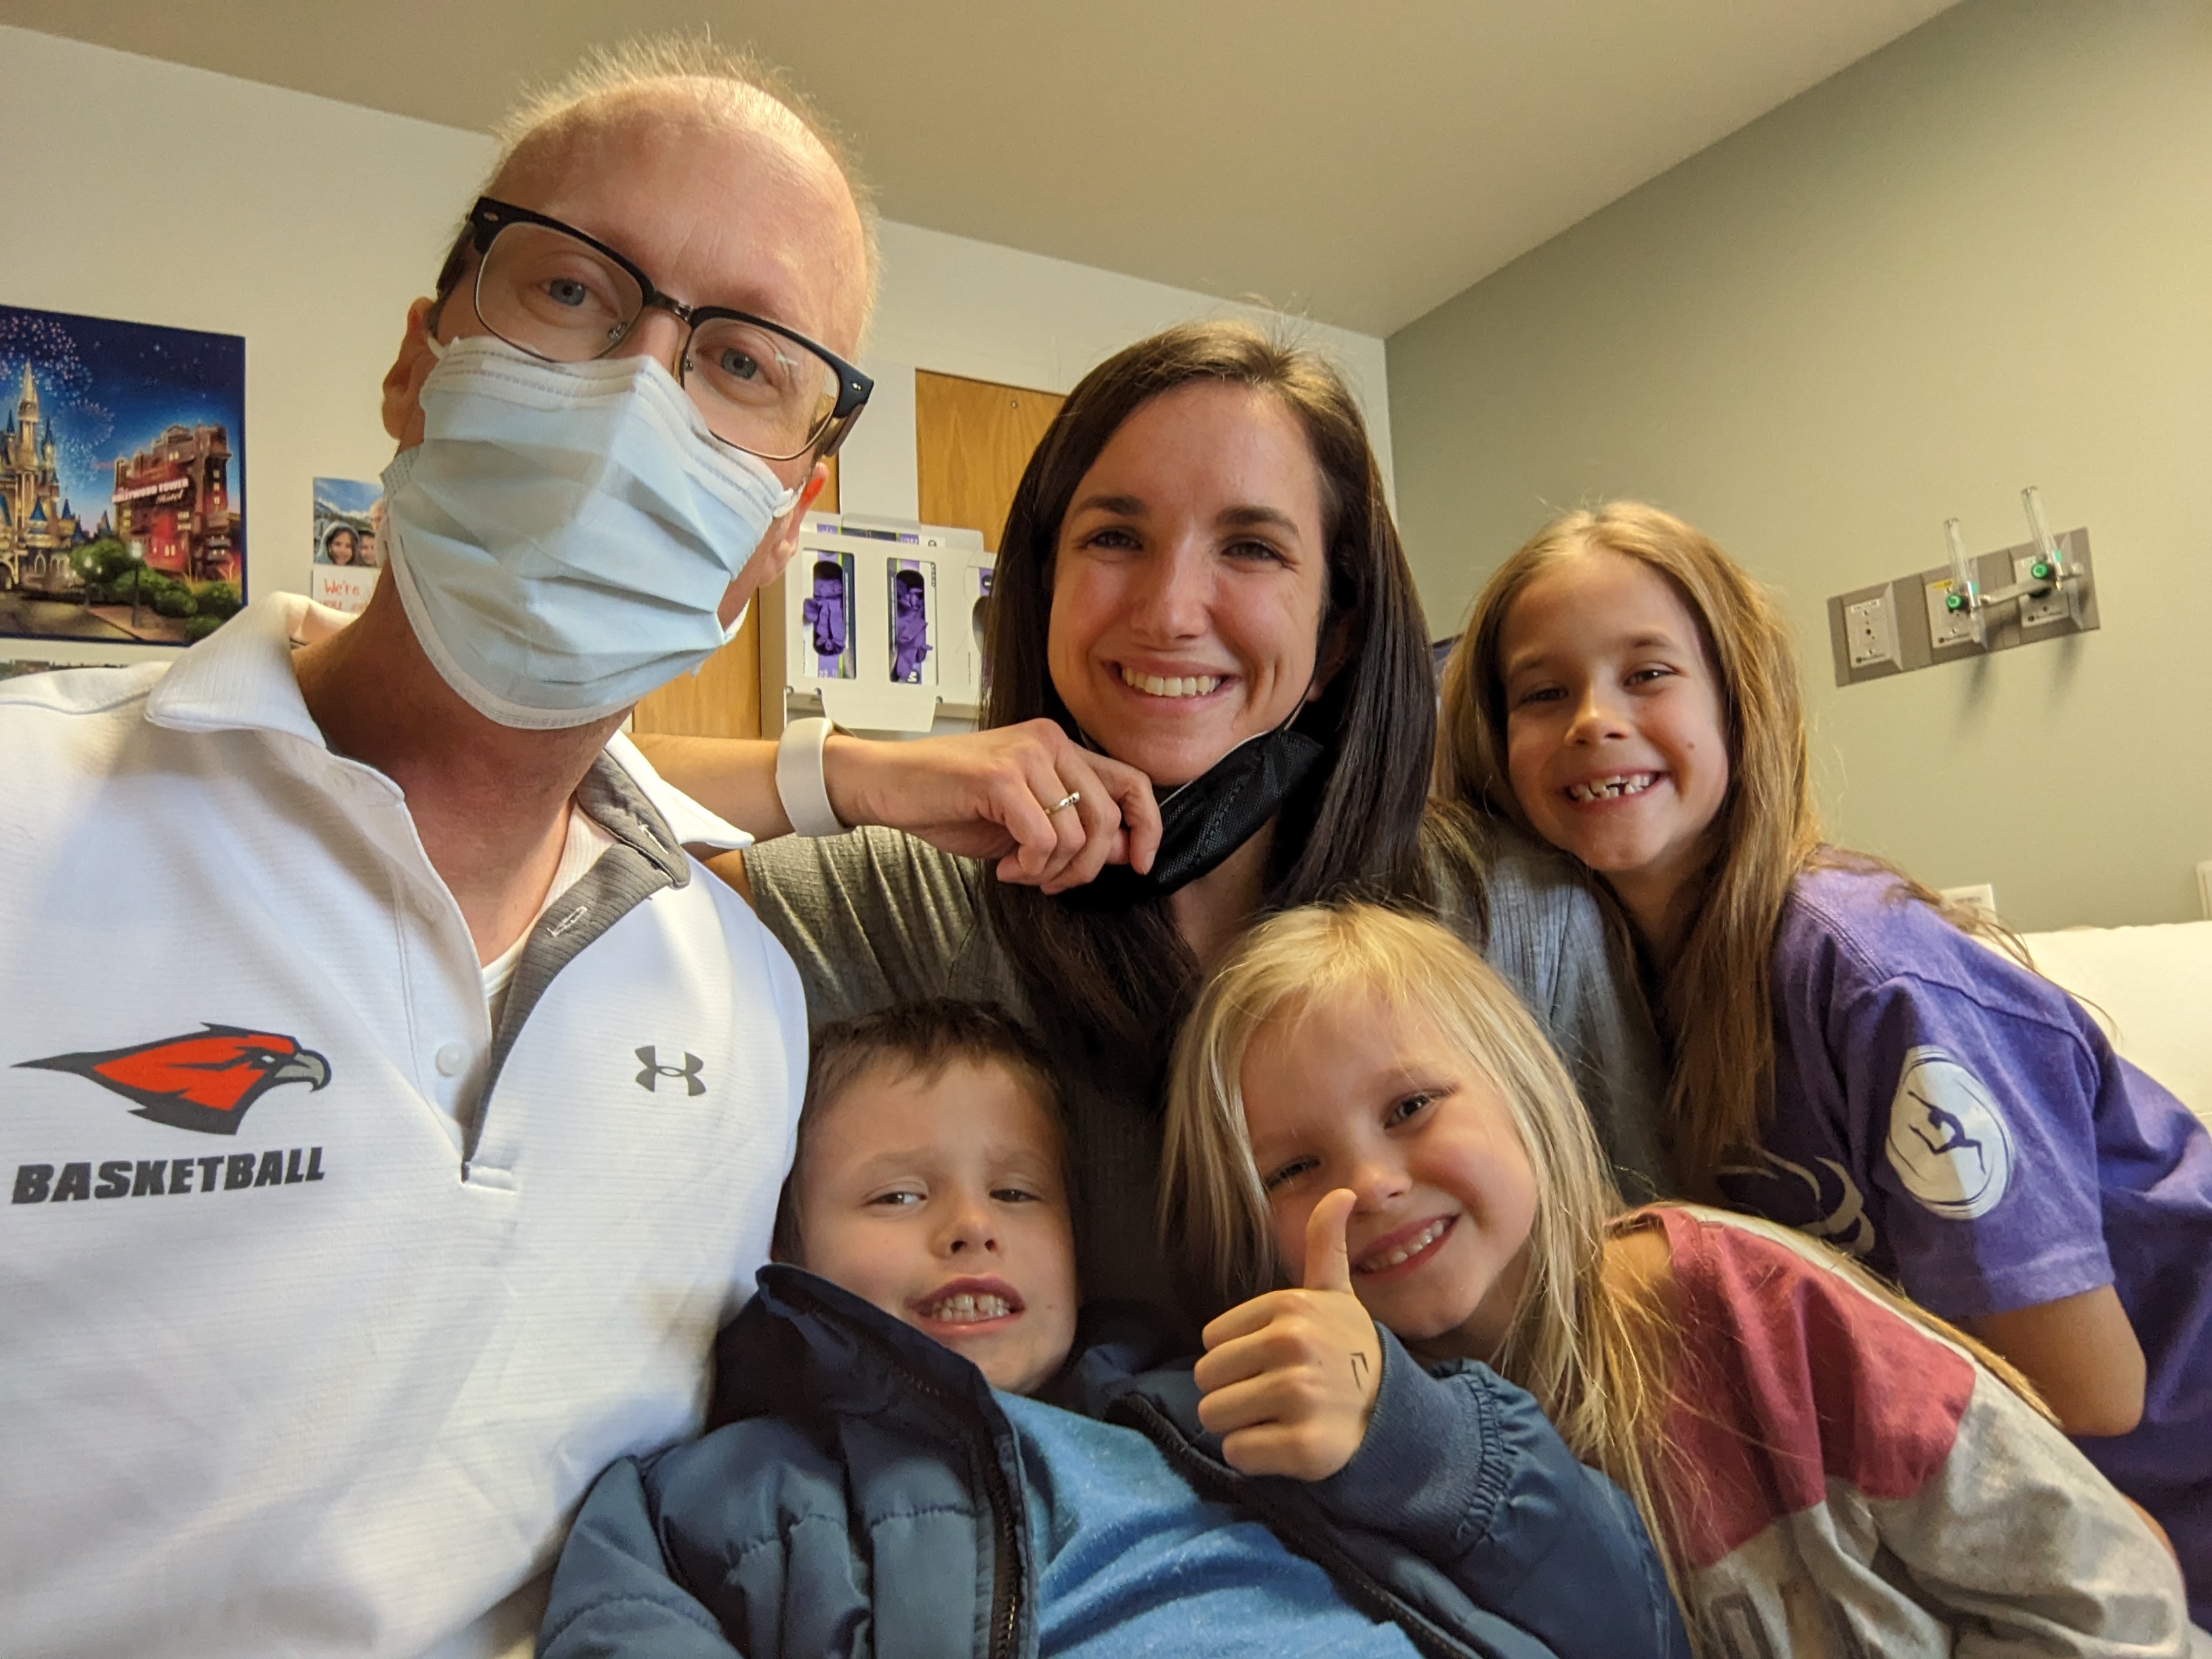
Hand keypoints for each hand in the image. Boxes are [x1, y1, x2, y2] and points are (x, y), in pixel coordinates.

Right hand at [825, 719, 1161, 893]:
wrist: (887, 784)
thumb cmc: (950, 801)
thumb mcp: (1023, 817)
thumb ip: (1072, 825)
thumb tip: (1126, 851)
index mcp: (1060, 746)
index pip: (1131, 782)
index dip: (1147, 827)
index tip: (1140, 865)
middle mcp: (1049, 742)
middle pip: (1107, 817)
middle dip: (1088, 866)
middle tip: (1054, 885)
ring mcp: (1025, 756)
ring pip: (1075, 834)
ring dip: (1051, 871)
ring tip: (1019, 871)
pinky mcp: (1000, 777)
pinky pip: (1043, 839)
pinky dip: (1029, 867)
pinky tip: (1004, 867)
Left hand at [1193, 1189, 1383, 1480]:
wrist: (1394, 1417)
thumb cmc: (1349, 1353)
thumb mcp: (1336, 1295)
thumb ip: (1326, 1244)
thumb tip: (1343, 1191)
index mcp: (1291, 1308)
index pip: (1212, 1340)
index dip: (1237, 1356)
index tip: (1275, 1361)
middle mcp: (1294, 1346)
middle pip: (1207, 1379)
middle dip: (1232, 1392)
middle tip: (1273, 1395)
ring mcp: (1300, 1397)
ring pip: (1215, 1416)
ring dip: (1239, 1425)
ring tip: (1278, 1418)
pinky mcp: (1304, 1448)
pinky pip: (1237, 1453)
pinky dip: (1255, 1457)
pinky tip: (1286, 1444)